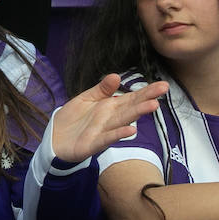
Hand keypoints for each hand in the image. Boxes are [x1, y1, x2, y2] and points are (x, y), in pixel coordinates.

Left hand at [48, 74, 167, 163]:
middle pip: (131, 107)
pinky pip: (107, 138)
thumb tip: (116, 75)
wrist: (55, 137)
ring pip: (123, 121)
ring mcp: (104, 131)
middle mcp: (111, 119)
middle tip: (163, 90)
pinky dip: (118, 134)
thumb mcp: (87, 98)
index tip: (162, 85)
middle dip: (147, 99)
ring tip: (152, 106)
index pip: (131, 98)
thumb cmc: (73, 118)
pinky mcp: (93, 144)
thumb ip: (102, 89)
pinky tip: (131, 130)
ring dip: (137, 114)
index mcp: (110, 107)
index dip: (146, 92)